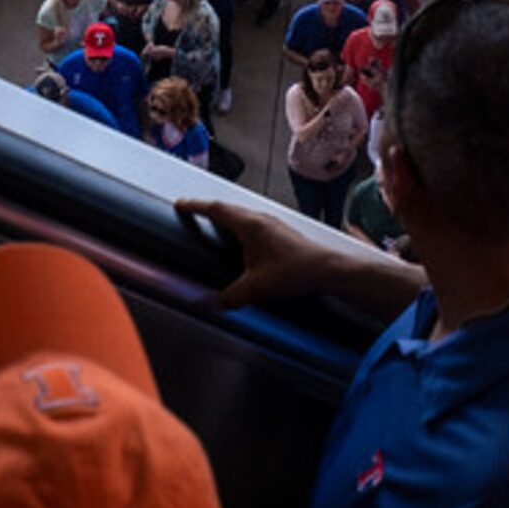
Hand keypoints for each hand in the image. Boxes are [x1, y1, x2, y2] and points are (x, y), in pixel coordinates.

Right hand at [177, 197, 354, 309]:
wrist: (326, 270)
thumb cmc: (296, 271)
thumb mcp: (256, 287)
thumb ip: (231, 296)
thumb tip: (214, 303)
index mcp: (250, 225)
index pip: (217, 209)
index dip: (196, 206)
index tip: (181, 204)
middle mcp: (261, 219)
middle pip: (228, 208)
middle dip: (208, 209)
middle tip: (193, 212)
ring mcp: (272, 224)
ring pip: (242, 215)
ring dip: (225, 217)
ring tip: (213, 225)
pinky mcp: (280, 232)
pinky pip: (252, 223)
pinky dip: (239, 226)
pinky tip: (241, 241)